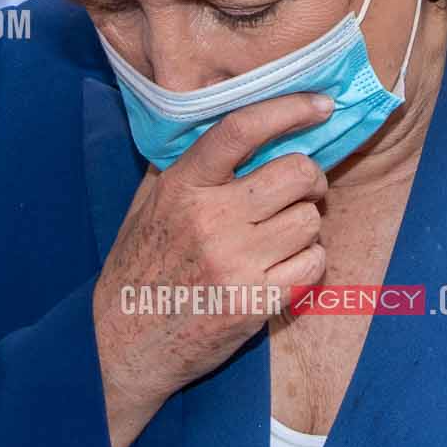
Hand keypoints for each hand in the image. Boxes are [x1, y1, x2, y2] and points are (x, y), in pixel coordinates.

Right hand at [92, 91, 332, 446]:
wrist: (125, 342)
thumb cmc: (141, 265)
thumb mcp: (151, 202)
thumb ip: (192, 165)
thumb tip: (247, 126)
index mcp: (182, 185)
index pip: (241, 129)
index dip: (289, 109)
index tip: (321, 105)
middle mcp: (209, 219)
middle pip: (295, 172)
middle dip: (311, 177)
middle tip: (303, 188)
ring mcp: (234, 264)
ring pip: (309, 220)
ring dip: (306, 224)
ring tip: (283, 234)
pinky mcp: (254, 303)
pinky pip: (313, 264)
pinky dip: (310, 261)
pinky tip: (287, 265)